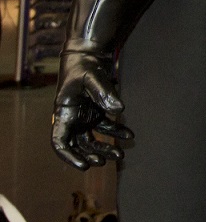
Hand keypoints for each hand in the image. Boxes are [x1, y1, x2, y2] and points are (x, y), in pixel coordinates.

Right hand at [51, 51, 133, 169]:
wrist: (89, 55)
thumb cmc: (85, 66)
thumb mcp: (93, 77)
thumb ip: (105, 93)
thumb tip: (119, 108)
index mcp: (64, 114)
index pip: (60, 142)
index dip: (70, 157)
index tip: (85, 166)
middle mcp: (72, 119)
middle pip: (78, 145)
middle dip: (91, 155)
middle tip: (106, 161)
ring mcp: (83, 117)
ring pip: (92, 139)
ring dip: (105, 147)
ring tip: (121, 154)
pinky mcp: (95, 112)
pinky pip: (105, 128)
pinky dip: (116, 132)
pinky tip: (129, 135)